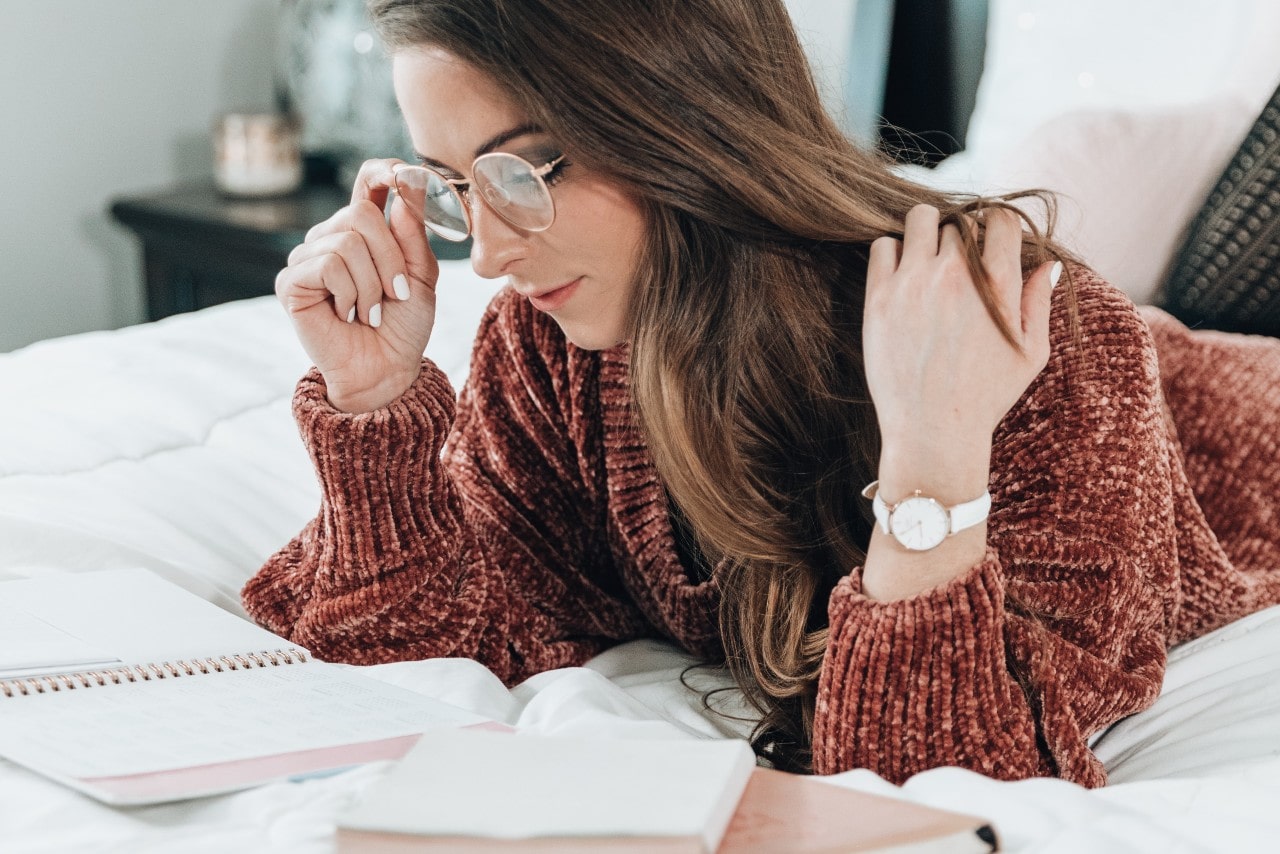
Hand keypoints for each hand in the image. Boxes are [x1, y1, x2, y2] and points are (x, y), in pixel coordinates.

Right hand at [275, 158, 439, 412]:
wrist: (386, 370)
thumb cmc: (403, 325)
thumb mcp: (421, 276)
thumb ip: (413, 234)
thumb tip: (403, 189)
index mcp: (365, 231)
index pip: (367, 183)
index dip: (383, 171)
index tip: (404, 173)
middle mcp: (331, 237)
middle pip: (360, 213)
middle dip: (390, 258)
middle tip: (396, 294)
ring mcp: (308, 257)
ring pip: (346, 241)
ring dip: (371, 284)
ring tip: (372, 311)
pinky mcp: (292, 281)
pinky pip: (328, 264)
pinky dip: (350, 293)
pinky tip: (348, 314)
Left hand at [862, 204, 1057, 500]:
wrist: (933, 432)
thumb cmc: (986, 397)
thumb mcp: (1030, 354)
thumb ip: (1038, 303)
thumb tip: (1047, 264)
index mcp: (997, 285)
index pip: (1000, 219)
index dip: (997, 228)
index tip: (989, 246)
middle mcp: (956, 276)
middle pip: (958, 220)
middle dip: (961, 236)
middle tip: (956, 264)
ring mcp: (914, 284)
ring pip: (918, 219)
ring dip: (926, 232)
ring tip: (927, 259)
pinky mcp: (879, 298)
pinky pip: (883, 246)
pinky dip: (893, 252)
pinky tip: (901, 275)